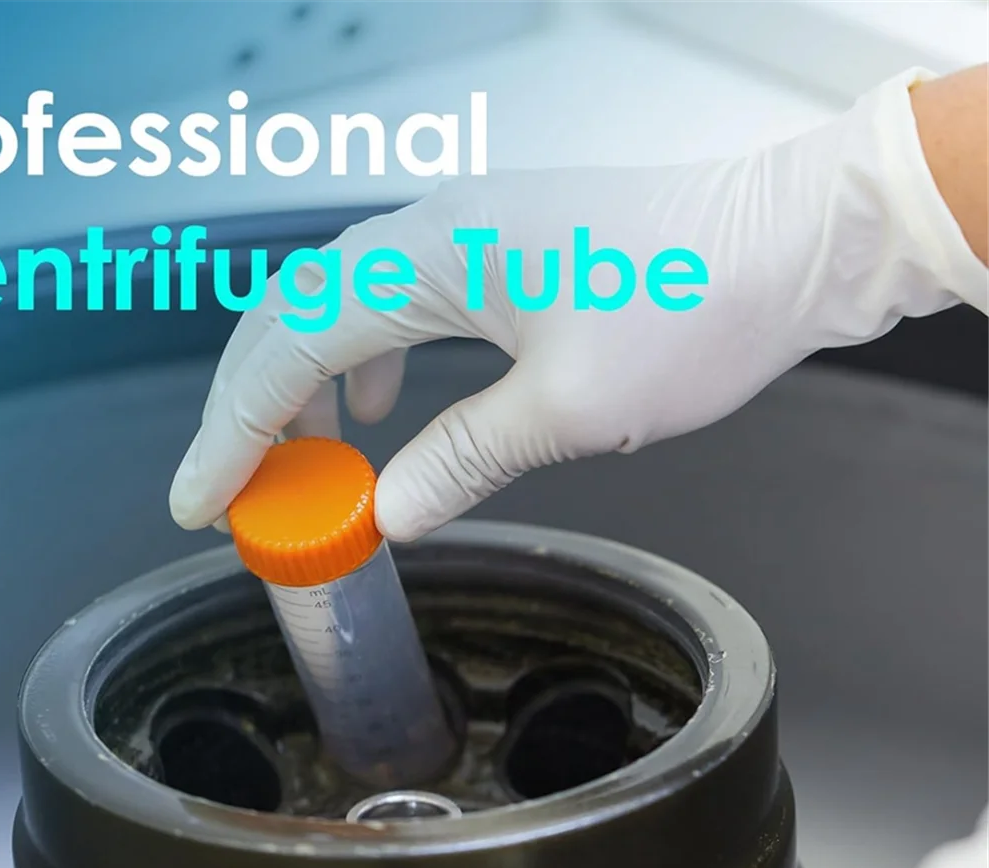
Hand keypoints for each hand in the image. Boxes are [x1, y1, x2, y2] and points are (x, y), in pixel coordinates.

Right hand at [169, 68, 985, 540]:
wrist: (792, 241)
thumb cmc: (699, 304)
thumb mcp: (570, 412)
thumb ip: (460, 460)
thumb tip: (384, 513)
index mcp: (432, 258)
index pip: (287, 347)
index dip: (230, 431)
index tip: (199, 500)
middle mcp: (431, 230)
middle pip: (289, 315)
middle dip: (246, 409)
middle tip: (230, 493)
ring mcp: (462, 234)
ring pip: (337, 309)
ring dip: (299, 388)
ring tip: (293, 466)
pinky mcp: (495, 253)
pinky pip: (393, 307)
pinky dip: (361, 368)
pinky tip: (374, 416)